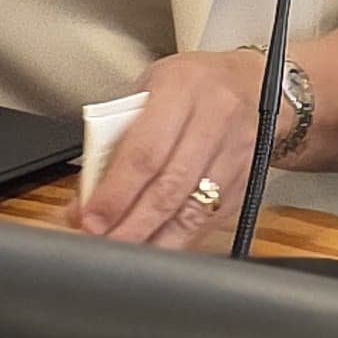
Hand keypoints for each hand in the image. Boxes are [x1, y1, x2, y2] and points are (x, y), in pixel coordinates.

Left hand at [75, 47, 268, 248]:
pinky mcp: (247, 180)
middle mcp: (214, 119)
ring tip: (124, 253)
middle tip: (102, 243)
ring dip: (154, 238)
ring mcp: (235, 152)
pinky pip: (209, 220)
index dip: (116, 193)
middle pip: (169, 187)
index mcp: (181, 89)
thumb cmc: (189, 87)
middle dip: (131, 225)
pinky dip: (178, 239)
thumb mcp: (146, 93)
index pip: (145, 151)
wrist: (251, 84)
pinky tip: (155, 247)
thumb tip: (86, 198)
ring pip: (192, 211)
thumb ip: (115, 140)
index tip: (92, 219)